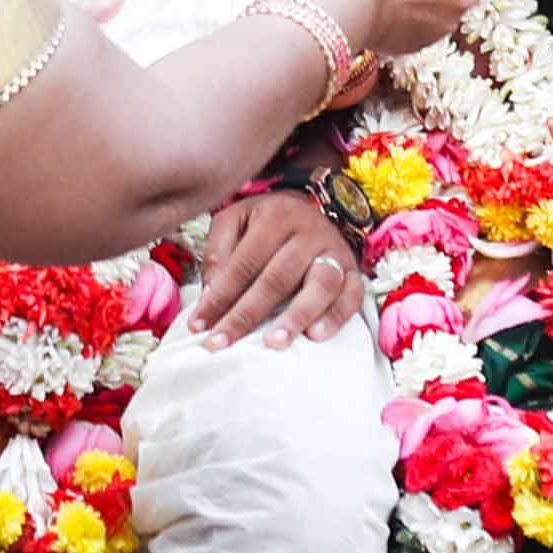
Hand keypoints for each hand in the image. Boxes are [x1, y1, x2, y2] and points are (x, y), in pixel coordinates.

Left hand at [196, 186, 365, 344]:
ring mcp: (334, 251)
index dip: (219, 296)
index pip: (244, 262)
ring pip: (320, 284)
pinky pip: (351, 295)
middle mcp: (308, 231)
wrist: (310, 209)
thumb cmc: (265, 223)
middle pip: (277, 278)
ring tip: (274, 343)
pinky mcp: (353, 270)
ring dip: (296, 316)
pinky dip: (336, 316)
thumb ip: (218, 252)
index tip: (198, 327)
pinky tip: (316, 336)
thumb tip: (210, 293)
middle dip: (247, 314)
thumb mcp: (235, 220)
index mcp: (275, 216)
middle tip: (223, 342)